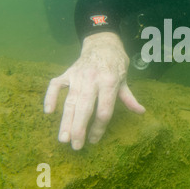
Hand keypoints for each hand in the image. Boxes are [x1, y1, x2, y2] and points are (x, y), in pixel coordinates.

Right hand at [43, 32, 144, 149]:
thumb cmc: (116, 63)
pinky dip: (50, 96)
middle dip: (80, 128)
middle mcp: (93, 79)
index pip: (104, 109)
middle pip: (85, 107)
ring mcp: (78, 75)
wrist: (103, 42)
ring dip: (65, 120)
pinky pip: (55, 85)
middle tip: (76, 146)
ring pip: (70, 100)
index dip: (100, 127)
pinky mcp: (67, 72)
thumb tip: (141, 112)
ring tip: (63, 138)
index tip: (95, 140)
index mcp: (110, 82)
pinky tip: (48, 111)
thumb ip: (129, 98)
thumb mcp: (124, 79)